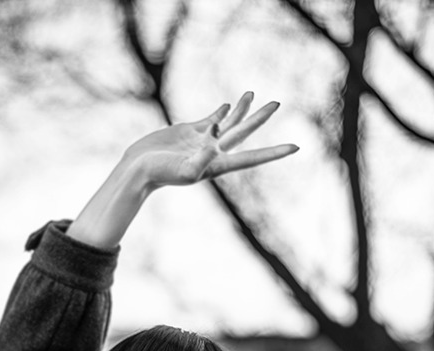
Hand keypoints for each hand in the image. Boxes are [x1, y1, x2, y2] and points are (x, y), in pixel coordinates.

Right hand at [67, 91, 295, 248]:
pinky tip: (228, 105)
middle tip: (277, 103)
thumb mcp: (182, 170)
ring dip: (242, 110)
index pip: (252, 157)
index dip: (274, 153)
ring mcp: (202, 141)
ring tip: (253, 93)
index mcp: (218, 164)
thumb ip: (202, 160)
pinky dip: (221, 112)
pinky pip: (211, 119)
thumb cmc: (159, 173)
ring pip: (229, 123)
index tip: (296, 147)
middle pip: (244, 132)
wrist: (138, 169)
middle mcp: (214, 152)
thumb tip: (216, 142)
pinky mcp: (189, 132)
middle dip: (260, 118)